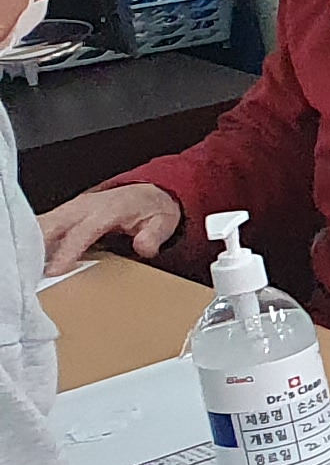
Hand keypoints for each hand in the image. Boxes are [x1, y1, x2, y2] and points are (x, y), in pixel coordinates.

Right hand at [40, 182, 179, 272]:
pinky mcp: (66, 213)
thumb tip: (144, 247)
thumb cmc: (152, 209)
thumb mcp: (163, 222)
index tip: (56, 270)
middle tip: (33, 272)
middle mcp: (86, 206)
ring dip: (34, 243)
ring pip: (44, 223)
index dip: (67, 251)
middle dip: (39, 246)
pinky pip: (45, 225)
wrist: (149, 192)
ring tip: (30, 267)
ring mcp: (73, 208)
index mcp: (109, 208)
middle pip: (54, 224)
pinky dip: (35, 240)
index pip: (83, 230)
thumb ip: (154, 235)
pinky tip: (33, 258)